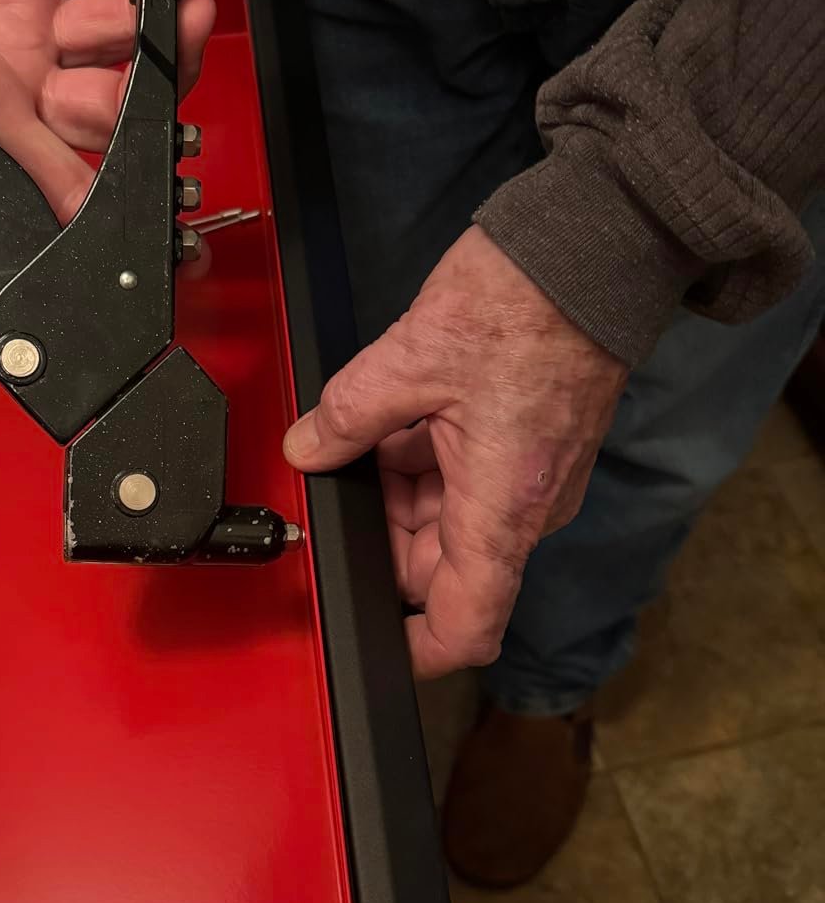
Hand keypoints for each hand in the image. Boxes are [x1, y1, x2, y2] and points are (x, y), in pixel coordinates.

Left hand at [283, 225, 627, 678]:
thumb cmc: (526, 303)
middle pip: (442, 568)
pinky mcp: (531, 451)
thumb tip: (308, 449)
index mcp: (503, 506)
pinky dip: (425, 463)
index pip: (466, 624)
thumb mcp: (410, 358)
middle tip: (343, 479)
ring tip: (376, 428)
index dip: (415, 650)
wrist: (595, 251)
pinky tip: (400, 418)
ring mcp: (532, 480)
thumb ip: (347, 417)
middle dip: (384, 534)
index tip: (371, 645)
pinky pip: (468, 483)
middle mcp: (526, 507)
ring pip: (449, 522)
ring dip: (401, 492)